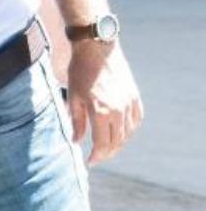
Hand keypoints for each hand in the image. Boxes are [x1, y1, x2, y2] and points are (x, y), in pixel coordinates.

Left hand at [66, 39, 142, 163]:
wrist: (97, 48)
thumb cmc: (80, 71)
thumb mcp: (73, 97)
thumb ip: (76, 122)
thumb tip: (76, 141)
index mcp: (101, 112)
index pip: (102, 144)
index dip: (97, 156)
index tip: (90, 161)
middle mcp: (118, 111)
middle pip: (117, 141)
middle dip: (107, 152)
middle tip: (98, 156)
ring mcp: (129, 103)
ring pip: (128, 133)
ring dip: (119, 143)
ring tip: (108, 146)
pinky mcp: (134, 96)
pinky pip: (136, 120)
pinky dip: (130, 129)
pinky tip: (122, 132)